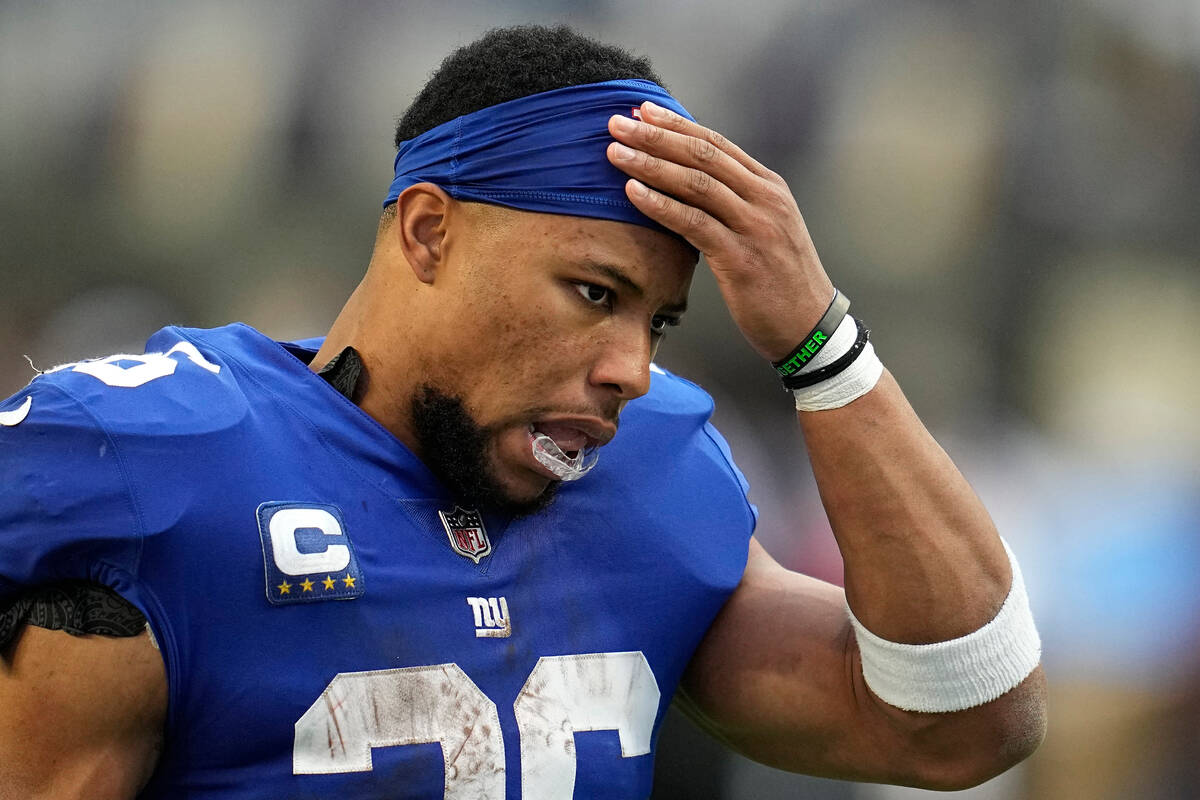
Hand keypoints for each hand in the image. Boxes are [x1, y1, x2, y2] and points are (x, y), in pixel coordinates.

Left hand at [607, 102, 833, 361]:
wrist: (809, 326)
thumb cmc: (780, 281)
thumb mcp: (764, 229)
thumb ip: (734, 204)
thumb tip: (688, 184)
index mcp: (769, 187)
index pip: (717, 144)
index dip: (677, 124)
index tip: (644, 111)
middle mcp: (765, 198)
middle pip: (703, 154)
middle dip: (656, 135)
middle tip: (619, 123)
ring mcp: (755, 226)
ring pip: (696, 182)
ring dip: (651, 164)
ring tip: (616, 153)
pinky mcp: (742, 258)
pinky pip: (695, 222)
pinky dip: (661, 204)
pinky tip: (633, 192)